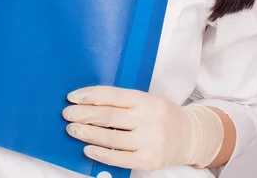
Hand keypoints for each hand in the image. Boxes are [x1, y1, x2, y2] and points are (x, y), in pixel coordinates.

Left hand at [62, 86, 223, 171]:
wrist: (189, 135)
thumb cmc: (161, 114)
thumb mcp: (146, 100)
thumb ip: (122, 101)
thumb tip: (89, 102)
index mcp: (146, 99)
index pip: (112, 95)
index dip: (90, 96)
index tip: (72, 97)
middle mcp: (148, 119)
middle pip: (109, 116)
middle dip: (84, 115)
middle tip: (67, 114)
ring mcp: (150, 141)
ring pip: (111, 138)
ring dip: (88, 134)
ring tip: (72, 130)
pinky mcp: (149, 161)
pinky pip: (119, 158)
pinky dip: (101, 154)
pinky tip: (87, 149)